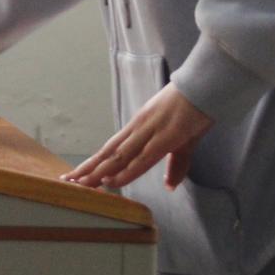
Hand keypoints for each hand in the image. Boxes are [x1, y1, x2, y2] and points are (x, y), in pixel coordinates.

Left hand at [65, 84, 214, 190]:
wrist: (207, 88)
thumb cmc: (195, 111)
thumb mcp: (184, 142)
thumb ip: (175, 164)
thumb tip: (170, 186)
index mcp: (140, 128)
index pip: (112, 149)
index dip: (95, 162)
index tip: (79, 174)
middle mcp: (138, 128)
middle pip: (108, 153)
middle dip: (89, 168)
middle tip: (67, 181)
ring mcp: (149, 130)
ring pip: (118, 156)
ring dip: (99, 171)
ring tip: (80, 184)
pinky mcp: (165, 136)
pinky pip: (142, 158)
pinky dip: (126, 170)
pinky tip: (111, 180)